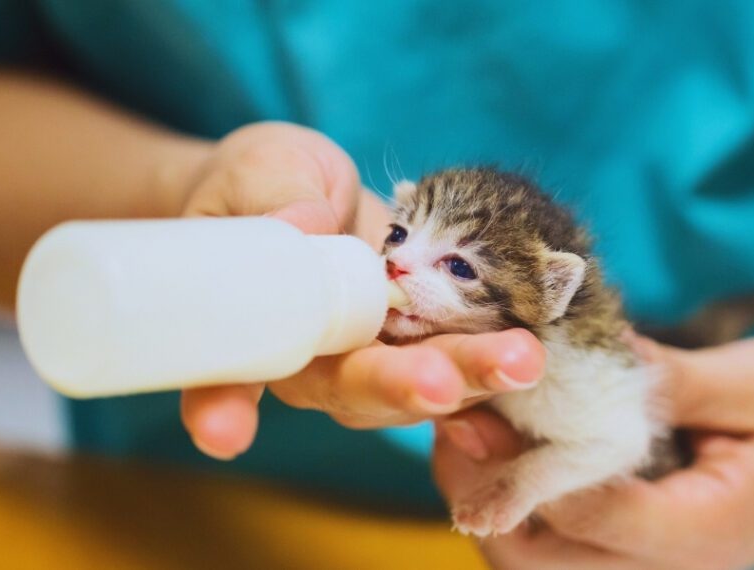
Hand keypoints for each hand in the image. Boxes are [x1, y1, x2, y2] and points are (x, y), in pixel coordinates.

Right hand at [171, 122, 546, 458]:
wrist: (315, 195)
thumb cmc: (266, 185)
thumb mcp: (261, 172)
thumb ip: (275, 197)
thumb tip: (301, 225)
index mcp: (258, 329)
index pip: (227, 374)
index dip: (220, 404)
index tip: (223, 432)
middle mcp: (319, 363)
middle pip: (354, 389)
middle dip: (402, 386)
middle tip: (440, 386)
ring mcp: (378, 360)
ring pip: (421, 383)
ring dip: (471, 378)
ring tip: (522, 359)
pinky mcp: (427, 347)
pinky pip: (463, 372)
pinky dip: (497, 381)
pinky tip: (532, 372)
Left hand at [433, 335, 753, 569]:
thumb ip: (659, 380)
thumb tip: (566, 356)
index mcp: (708, 530)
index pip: (589, 514)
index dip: (519, 464)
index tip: (468, 405)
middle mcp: (678, 565)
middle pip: (547, 558)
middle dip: (485, 494)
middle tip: (452, 416)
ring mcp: (665, 563)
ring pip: (548, 559)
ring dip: (498, 500)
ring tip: (468, 425)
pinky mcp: (656, 542)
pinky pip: (573, 542)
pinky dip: (531, 500)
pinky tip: (514, 444)